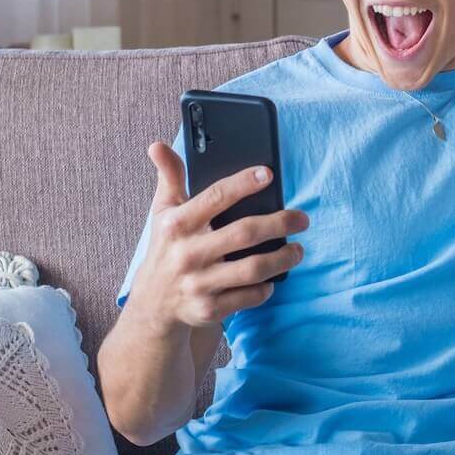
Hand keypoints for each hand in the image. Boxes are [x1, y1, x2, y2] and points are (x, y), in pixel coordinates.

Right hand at [127, 142, 306, 328]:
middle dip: (280, 223)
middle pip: (244, 233)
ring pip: (253, 269)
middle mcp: (187, 254)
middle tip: (302, 219)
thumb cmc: (166, 248)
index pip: (215, 196)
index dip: (244, 183)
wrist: (152, 305)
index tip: (268, 175)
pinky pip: (249, 296)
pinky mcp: (209, 309)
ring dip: (283, 257)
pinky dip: (266, 287)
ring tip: (297, 249)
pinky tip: (273, 277)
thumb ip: (169, 177)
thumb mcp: (163, 212)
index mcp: (176, 225)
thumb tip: (157, 145)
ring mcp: (198, 284)